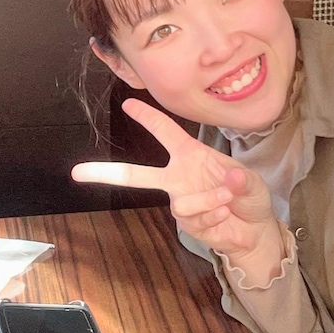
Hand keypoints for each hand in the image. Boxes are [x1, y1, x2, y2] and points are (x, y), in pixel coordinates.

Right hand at [72, 98, 285, 279]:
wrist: (255, 230)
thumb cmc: (249, 196)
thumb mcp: (251, 181)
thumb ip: (241, 179)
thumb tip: (230, 179)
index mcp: (191, 155)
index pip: (165, 132)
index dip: (147, 117)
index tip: (128, 103)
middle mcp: (179, 176)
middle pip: (137, 175)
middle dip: (106, 173)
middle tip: (78, 172)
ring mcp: (180, 200)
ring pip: (179, 202)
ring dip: (208, 200)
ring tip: (227, 199)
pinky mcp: (187, 223)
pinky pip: (193, 218)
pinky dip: (213, 214)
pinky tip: (225, 214)